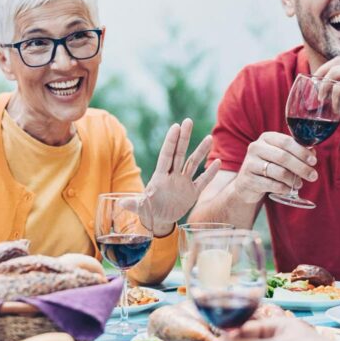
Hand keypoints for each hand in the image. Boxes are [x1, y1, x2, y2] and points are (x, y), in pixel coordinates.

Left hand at [143, 118, 221, 235]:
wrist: (160, 220)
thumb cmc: (148, 211)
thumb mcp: (140, 208)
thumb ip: (133, 204)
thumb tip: (121, 203)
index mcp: (160, 176)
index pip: (166, 155)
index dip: (171, 141)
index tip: (175, 127)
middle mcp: (172, 176)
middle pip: (180, 153)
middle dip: (184, 138)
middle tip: (188, 121)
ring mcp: (183, 183)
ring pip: (193, 164)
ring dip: (201, 151)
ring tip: (209, 138)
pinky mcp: (192, 193)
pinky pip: (203, 181)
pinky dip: (210, 173)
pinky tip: (218, 162)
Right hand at [230, 132, 316, 204]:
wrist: (247, 184)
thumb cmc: (268, 166)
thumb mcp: (280, 156)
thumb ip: (296, 152)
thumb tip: (312, 153)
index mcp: (266, 138)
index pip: (287, 142)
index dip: (302, 152)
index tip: (313, 161)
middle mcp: (256, 148)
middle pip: (284, 157)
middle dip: (301, 167)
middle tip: (313, 176)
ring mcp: (250, 164)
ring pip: (279, 172)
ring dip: (293, 180)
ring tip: (299, 184)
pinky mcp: (248, 180)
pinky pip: (272, 185)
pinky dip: (284, 188)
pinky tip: (288, 189)